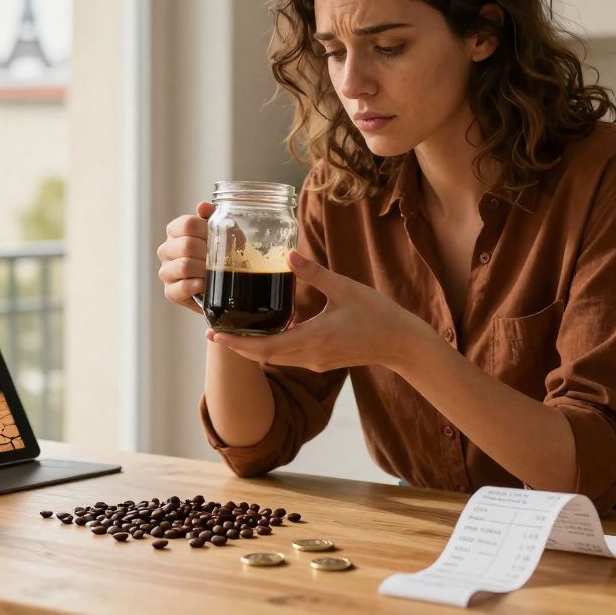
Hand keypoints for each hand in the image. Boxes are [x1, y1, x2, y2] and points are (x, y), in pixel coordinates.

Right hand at [157, 202, 212, 313]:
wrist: (219, 282)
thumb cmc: (216, 253)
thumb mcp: (218, 232)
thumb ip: (211, 216)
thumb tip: (203, 207)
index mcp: (175, 231)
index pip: (187, 224)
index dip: (207, 231)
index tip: (219, 238)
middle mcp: (166, 249)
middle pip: (186, 245)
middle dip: (208, 252)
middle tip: (221, 258)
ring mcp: (166, 271)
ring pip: (183, 266)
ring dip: (204, 269)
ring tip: (215, 272)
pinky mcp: (170, 292)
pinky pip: (180, 288)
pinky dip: (196, 286)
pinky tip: (205, 284)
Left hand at [207, 250, 435, 371]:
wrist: (402, 344)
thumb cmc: (377, 315)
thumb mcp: (345, 288)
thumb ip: (314, 273)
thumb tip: (287, 255)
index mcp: (312, 339)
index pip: (263, 347)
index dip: (235, 343)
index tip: (213, 335)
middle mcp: (310, 356)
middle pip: (263, 356)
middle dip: (237, 346)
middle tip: (214, 332)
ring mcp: (316, 362)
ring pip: (276, 359)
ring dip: (254, 348)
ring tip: (235, 331)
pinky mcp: (323, 362)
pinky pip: (290, 357)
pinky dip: (273, 347)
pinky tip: (270, 332)